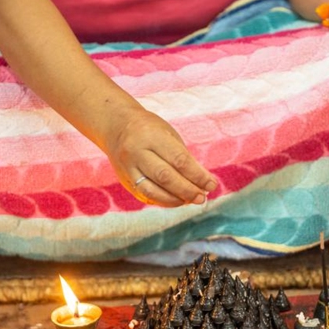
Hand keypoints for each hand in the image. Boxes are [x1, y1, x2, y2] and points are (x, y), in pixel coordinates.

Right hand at [103, 106, 217, 206]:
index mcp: (151, 136)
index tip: (212, 185)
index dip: (197, 175)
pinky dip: (163, 201)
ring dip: (175, 200)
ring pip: (153, 191)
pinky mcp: (125, 180)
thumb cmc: (150, 130)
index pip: (179, 160)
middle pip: (165, 177)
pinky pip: (145, 195)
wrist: (116, 126)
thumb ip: (183, 157)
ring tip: (191, 200)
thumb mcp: (168, 135)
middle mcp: (137, 152)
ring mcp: (128, 168)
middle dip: (187, 190)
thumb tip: (202, 183)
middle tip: (202, 197)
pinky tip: (177, 201)